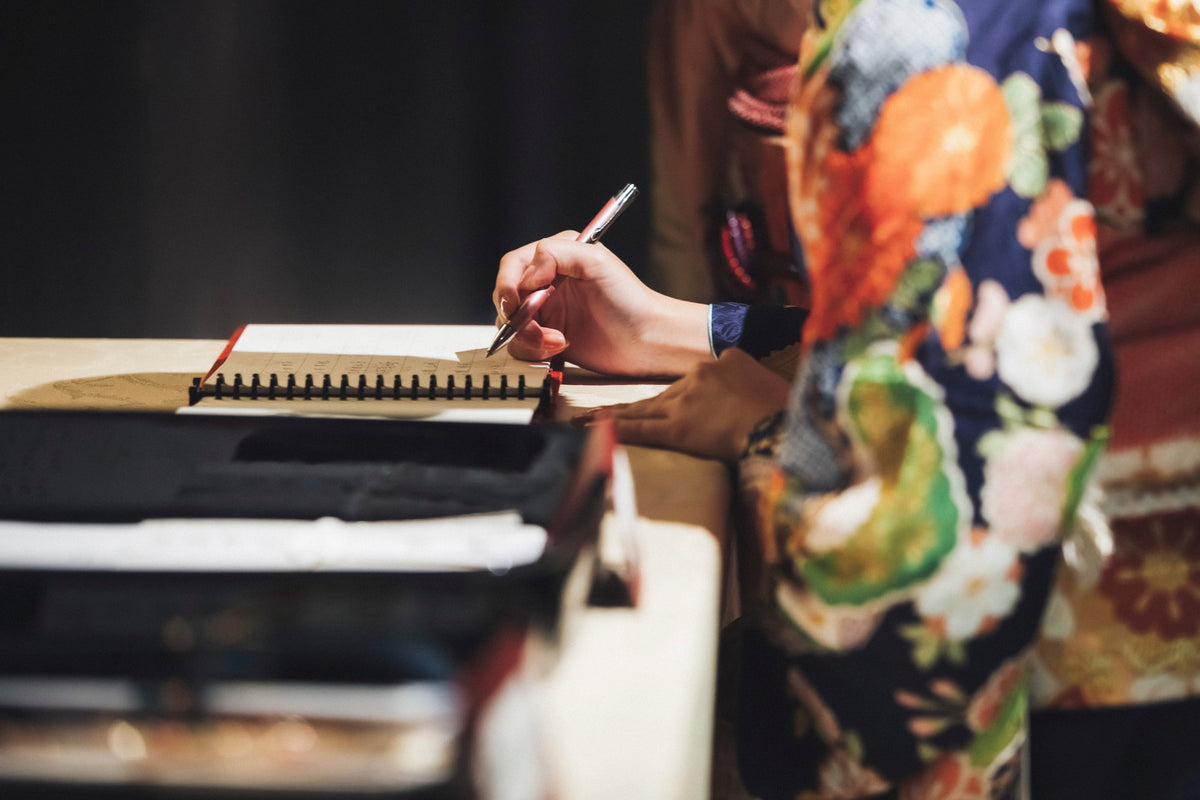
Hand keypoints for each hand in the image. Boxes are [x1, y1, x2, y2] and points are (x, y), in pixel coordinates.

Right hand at [493, 232, 709, 376]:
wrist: (646, 341)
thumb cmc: (629, 300)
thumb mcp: (596, 262)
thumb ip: (556, 253)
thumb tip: (527, 275)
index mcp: (556, 257)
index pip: (513, 264)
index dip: (507, 283)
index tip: (514, 302)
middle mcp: (546, 282)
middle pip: (505, 296)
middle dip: (517, 315)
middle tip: (538, 328)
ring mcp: (545, 312)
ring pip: (510, 324)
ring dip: (528, 336)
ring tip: (558, 341)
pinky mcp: (547, 339)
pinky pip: (521, 346)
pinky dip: (535, 350)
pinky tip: (561, 348)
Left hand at [581, 348, 791, 461]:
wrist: (784, 426)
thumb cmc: (785, 411)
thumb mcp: (768, 383)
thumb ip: (745, 381)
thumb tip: (736, 392)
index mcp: (723, 362)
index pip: (691, 382)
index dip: (677, 397)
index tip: (667, 404)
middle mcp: (699, 376)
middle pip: (659, 396)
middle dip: (631, 405)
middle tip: (597, 410)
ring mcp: (686, 401)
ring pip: (641, 409)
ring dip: (611, 416)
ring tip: (584, 420)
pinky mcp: (679, 427)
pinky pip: (640, 428)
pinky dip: (614, 428)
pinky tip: (591, 430)